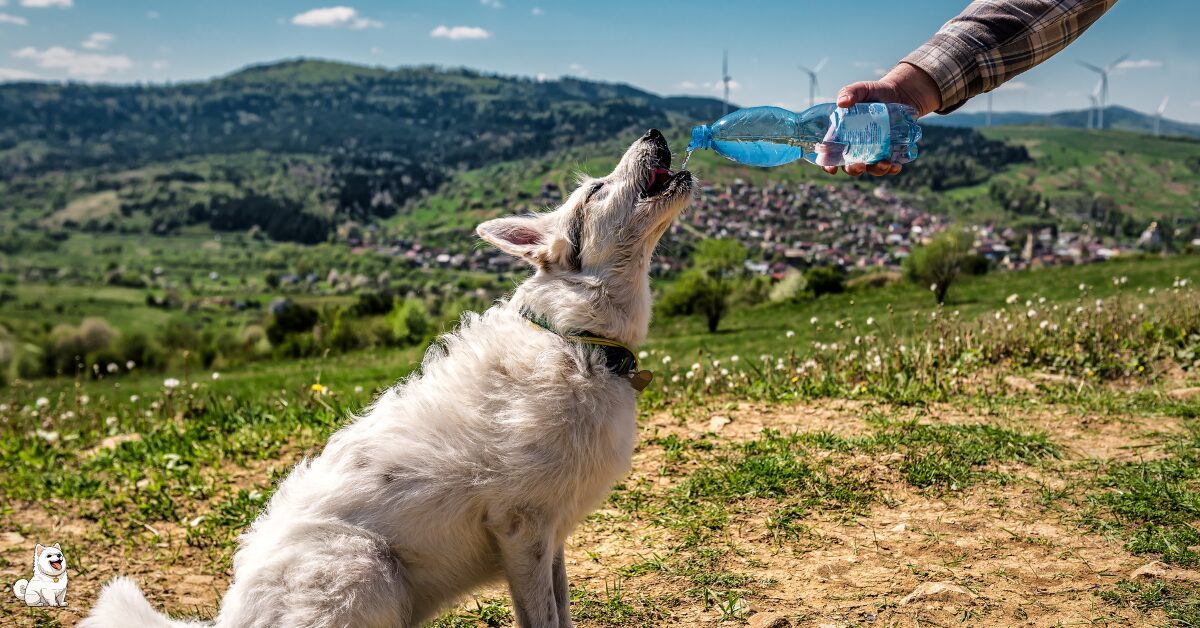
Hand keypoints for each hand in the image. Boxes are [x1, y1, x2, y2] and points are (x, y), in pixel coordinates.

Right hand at [824, 63, 940, 176]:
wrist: (901, 94)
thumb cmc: (876, 92)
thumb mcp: (861, 89)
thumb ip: (849, 92)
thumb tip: (842, 102)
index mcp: (843, 135)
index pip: (831, 154)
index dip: (828, 164)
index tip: (831, 168)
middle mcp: (857, 147)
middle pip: (850, 166)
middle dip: (853, 169)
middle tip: (859, 165)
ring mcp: (874, 151)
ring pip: (871, 168)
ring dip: (875, 170)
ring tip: (884, 164)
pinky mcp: (890, 152)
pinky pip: (890, 165)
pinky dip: (892, 168)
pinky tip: (895, 165)